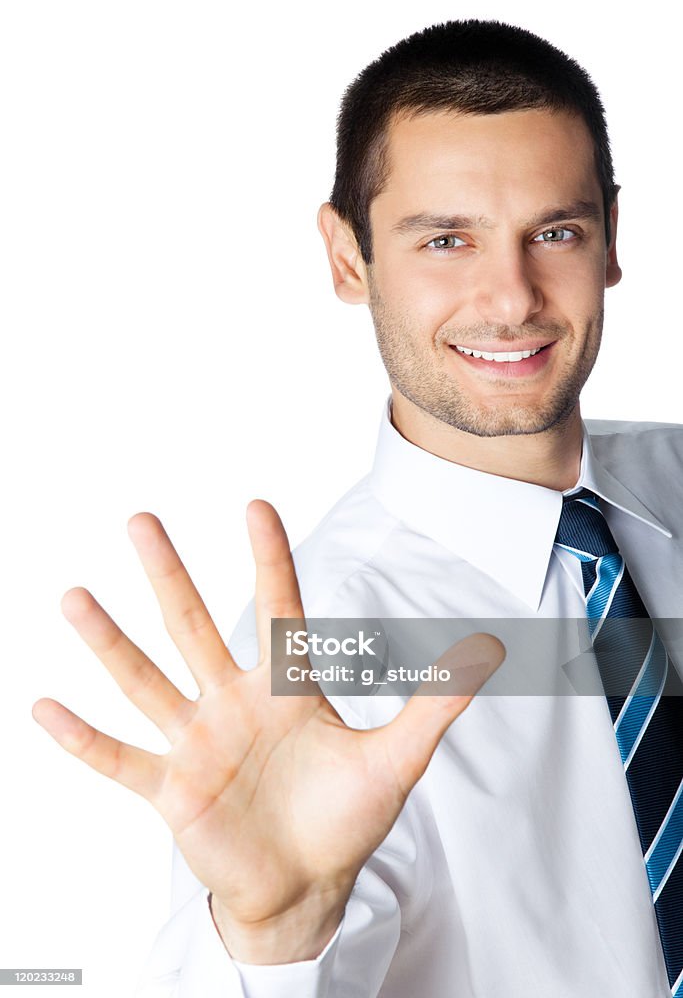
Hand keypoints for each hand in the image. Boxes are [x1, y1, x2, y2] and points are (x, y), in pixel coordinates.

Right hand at [33, 501, 503, 962]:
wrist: (308, 884)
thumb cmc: (346, 817)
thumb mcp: (396, 760)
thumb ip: (433, 704)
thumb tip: (488, 650)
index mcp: (284, 687)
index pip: (277, 608)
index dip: (268, 559)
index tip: (256, 506)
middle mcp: (232, 703)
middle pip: (195, 627)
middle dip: (170, 574)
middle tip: (141, 519)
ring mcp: (197, 744)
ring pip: (148, 681)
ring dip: (111, 642)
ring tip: (75, 597)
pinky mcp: (172, 791)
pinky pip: (120, 760)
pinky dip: (82, 739)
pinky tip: (43, 706)